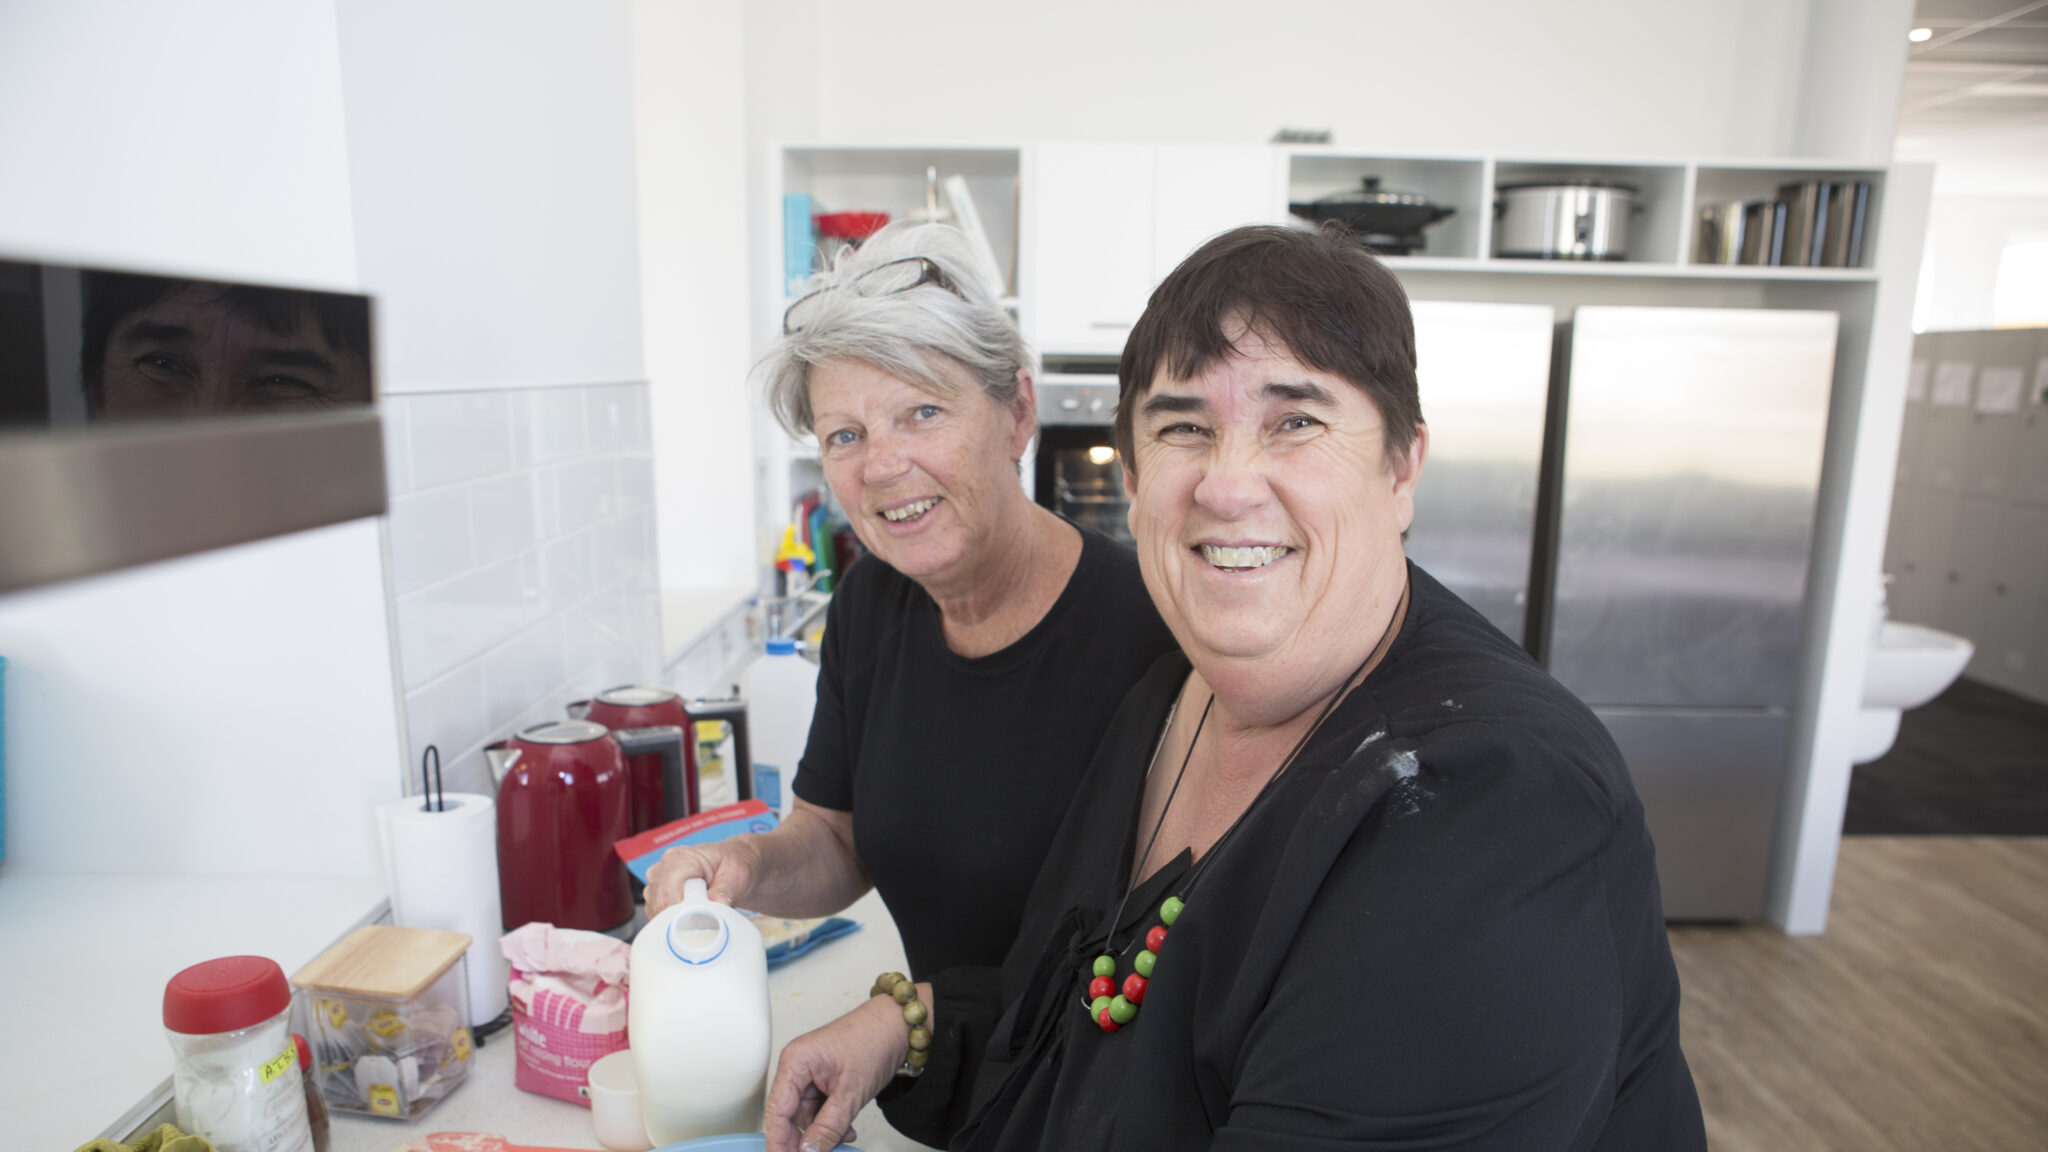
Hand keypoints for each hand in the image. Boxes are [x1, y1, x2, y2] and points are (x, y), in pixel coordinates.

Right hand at [644, 837, 759, 914]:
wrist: (732, 864)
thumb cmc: (732, 864)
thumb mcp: (737, 874)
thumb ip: (726, 889)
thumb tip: (717, 903)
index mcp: (679, 859)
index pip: (668, 897)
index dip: (681, 915)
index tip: (700, 923)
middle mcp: (662, 869)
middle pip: (660, 907)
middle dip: (681, 919)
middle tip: (706, 918)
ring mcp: (656, 882)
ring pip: (657, 913)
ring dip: (677, 920)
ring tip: (700, 912)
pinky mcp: (656, 894)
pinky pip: (657, 915)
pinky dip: (672, 920)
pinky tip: (690, 913)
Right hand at [764, 990, 918, 1151]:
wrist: (899, 1026)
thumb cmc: (875, 1040)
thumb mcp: (851, 1092)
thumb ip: (828, 1126)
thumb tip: (808, 1151)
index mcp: (796, 1062)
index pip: (777, 1110)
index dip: (778, 1140)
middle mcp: (799, 1067)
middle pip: (790, 1115)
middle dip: (805, 1138)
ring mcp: (812, 1074)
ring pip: (807, 1116)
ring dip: (823, 1132)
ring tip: (842, 1139)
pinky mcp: (826, 1080)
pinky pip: (821, 1109)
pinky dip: (832, 1123)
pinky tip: (846, 1131)